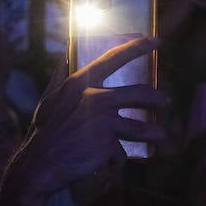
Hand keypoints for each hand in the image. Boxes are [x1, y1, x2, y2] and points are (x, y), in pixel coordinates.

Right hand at [5, 36, 167, 198]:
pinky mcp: (108, 143)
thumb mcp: (49, 101)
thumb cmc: (44, 133)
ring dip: (155, 133)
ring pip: (140, 127)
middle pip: (139, 93)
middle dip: (157, 99)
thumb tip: (64, 57)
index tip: (156, 41)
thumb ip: (59, 78)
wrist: (40, 165)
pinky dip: (116, 161)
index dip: (136, 47)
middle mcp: (94, 97)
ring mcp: (102, 120)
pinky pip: (121, 152)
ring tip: (161, 137)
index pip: (113, 58)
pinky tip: (107, 165)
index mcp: (80, 83)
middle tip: (165, 103)